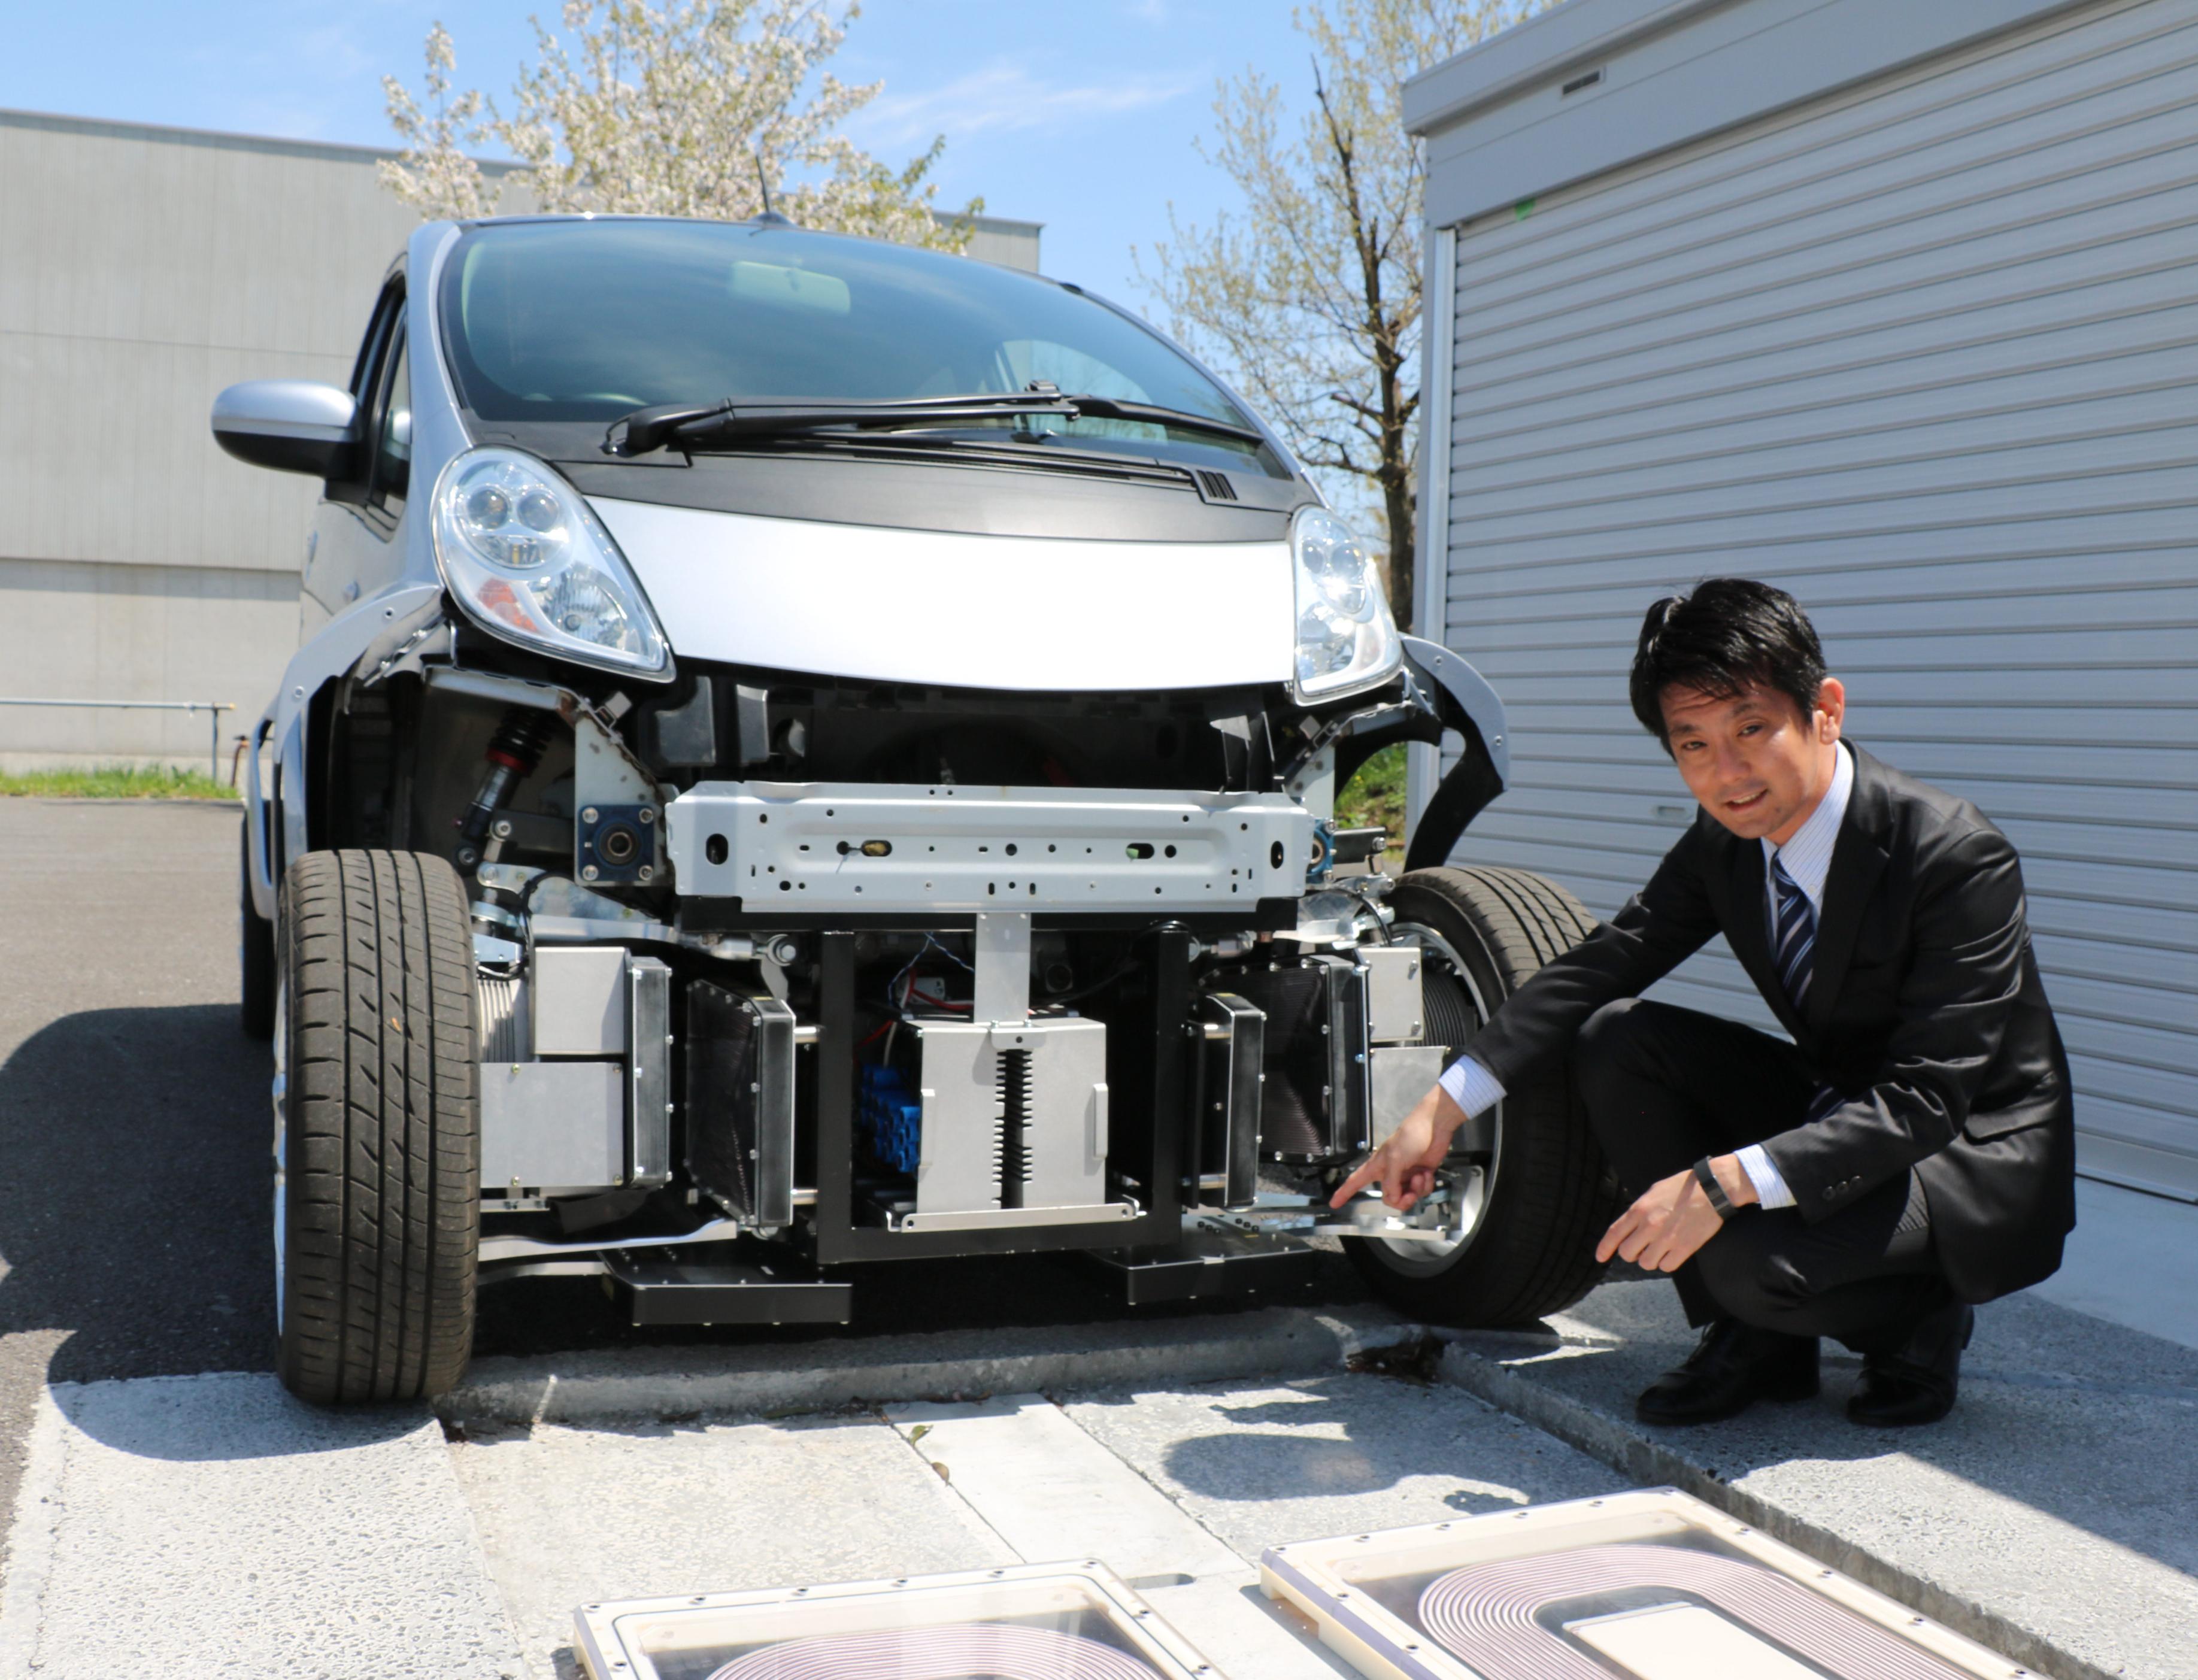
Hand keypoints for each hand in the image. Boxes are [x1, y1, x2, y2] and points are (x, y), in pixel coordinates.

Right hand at [1330, 1084, 1465, 1211]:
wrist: (1435, 1127)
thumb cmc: (1411, 1136)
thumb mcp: (1395, 1159)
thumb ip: (1390, 1182)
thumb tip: (1392, 1198)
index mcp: (1377, 1166)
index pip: (1355, 1182)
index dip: (1343, 1193)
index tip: (1334, 1204)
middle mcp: (1390, 1173)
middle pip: (1389, 1198)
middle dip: (1401, 1199)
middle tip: (1409, 1194)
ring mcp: (1406, 1175)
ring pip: (1407, 1197)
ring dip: (1416, 1189)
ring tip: (1420, 1175)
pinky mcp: (1420, 1176)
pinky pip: (1421, 1191)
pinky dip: (1426, 1185)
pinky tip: (1427, 1173)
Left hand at [1595, 1158, 1749, 1271]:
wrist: (1712, 1189)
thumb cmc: (1682, 1187)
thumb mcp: (1653, 1192)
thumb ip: (1639, 1210)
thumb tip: (1629, 1226)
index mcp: (1639, 1209)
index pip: (1614, 1234)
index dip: (1604, 1248)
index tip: (1600, 1257)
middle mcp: (1649, 1226)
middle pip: (1628, 1254)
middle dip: (1632, 1253)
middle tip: (1641, 1247)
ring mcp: (1667, 1239)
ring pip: (1646, 1263)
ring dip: (1650, 1258)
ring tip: (1659, 1248)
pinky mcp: (1684, 1248)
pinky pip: (1666, 1267)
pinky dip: (1667, 1262)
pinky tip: (1672, 1253)